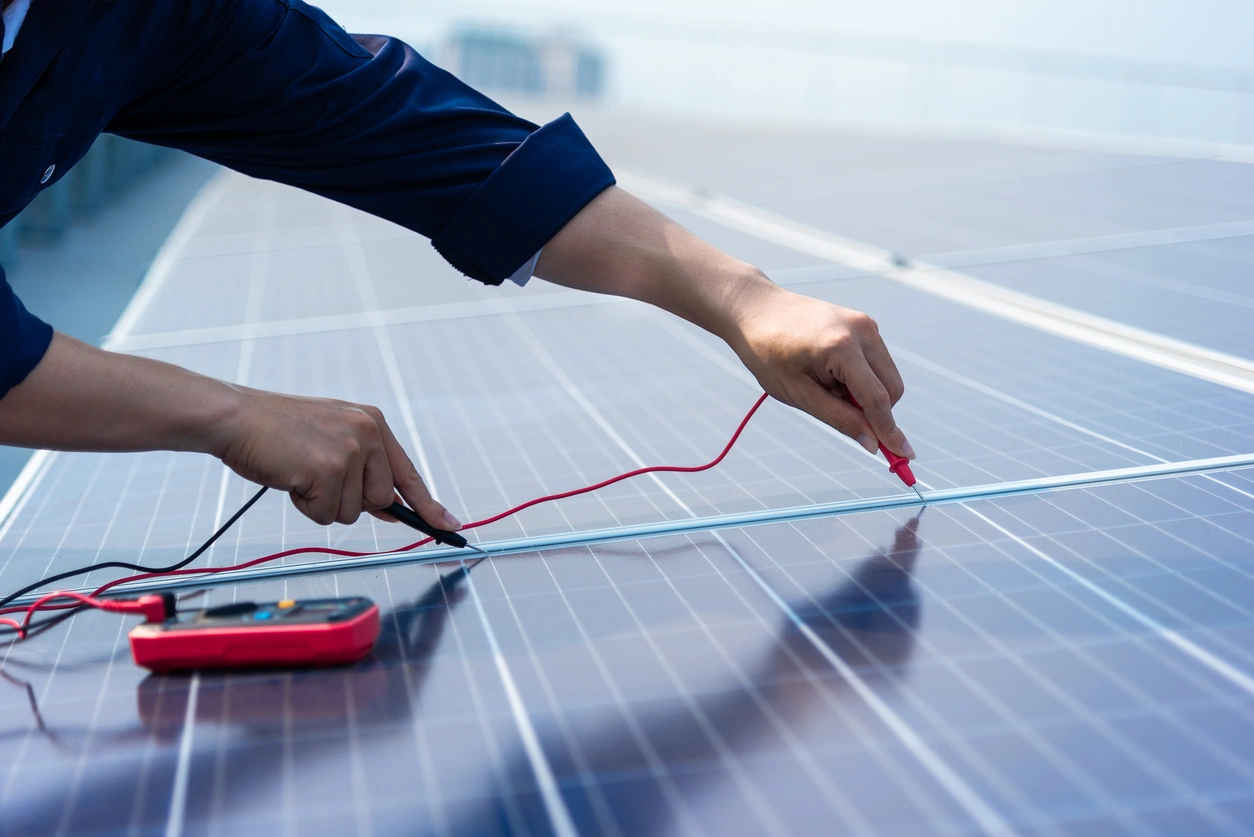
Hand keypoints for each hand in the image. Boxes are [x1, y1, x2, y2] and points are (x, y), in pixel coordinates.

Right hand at [214, 387, 460, 527]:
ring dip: (321, 503)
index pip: (408, 473)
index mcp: (373, 423)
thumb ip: (362, 467)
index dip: (429, 504)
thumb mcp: (331, 437)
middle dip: (348, 500)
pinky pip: (324, 515)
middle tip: (315, 474)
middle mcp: (369, 433)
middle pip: (379, 501)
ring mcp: (350, 451)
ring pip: (351, 512)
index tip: (449, 525)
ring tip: (299, 470)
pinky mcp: (328, 470)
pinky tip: (290, 477)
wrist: (235, 416)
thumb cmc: (277, 430)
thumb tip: (389, 507)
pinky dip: (304, 506)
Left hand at [727, 281, 913, 458]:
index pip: (877, 399)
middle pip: (891, 388)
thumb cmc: (768, 353)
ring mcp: (865, 323)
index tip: (905, 456)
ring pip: (887, 376)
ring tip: (826, 386)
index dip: (890, 431)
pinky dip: (862, 377)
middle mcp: (862, 330)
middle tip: (839, 413)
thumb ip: (840, 418)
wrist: (755, 310)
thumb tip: (873, 443)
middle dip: (876, 411)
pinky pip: (876, 362)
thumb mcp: (799, 394)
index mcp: (842, 347)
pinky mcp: (864, 323)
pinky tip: (830, 373)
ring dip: (867, 393)